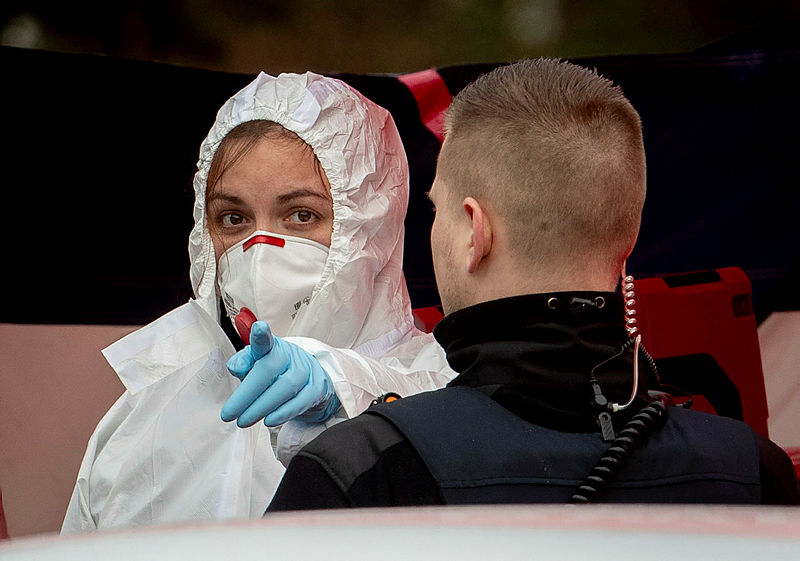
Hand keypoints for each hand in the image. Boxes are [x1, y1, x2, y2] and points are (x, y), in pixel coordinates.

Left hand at [221, 321, 339, 426]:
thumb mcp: (256, 366)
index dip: (261, 335)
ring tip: (244, 420)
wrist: (307, 383)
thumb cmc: (275, 374)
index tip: (259, 328)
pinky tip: (269, 420)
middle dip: (247, 394)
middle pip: (270, 369)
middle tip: (229, 414)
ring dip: (262, 407)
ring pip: (286, 387)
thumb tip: (236, 366)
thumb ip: (243, 364)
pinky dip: (283, 412)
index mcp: (272, 347)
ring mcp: (306, 371)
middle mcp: (290, 355)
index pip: (265, 340)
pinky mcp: (316, 388)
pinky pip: (301, 401)